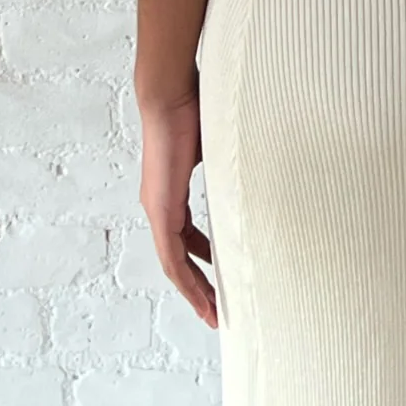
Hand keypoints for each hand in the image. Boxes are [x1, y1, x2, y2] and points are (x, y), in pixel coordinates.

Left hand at [138, 84, 218, 329]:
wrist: (170, 94)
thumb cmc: (194, 110)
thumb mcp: (215, 149)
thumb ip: (224, 168)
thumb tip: (248, 174)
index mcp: (171, 194)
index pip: (186, 239)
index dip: (202, 262)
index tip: (220, 278)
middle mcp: (160, 206)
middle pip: (178, 259)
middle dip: (198, 287)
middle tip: (216, 310)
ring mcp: (157, 208)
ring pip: (173, 262)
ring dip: (193, 289)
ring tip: (212, 311)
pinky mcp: (160, 208)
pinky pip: (171, 254)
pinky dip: (186, 276)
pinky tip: (200, 292)